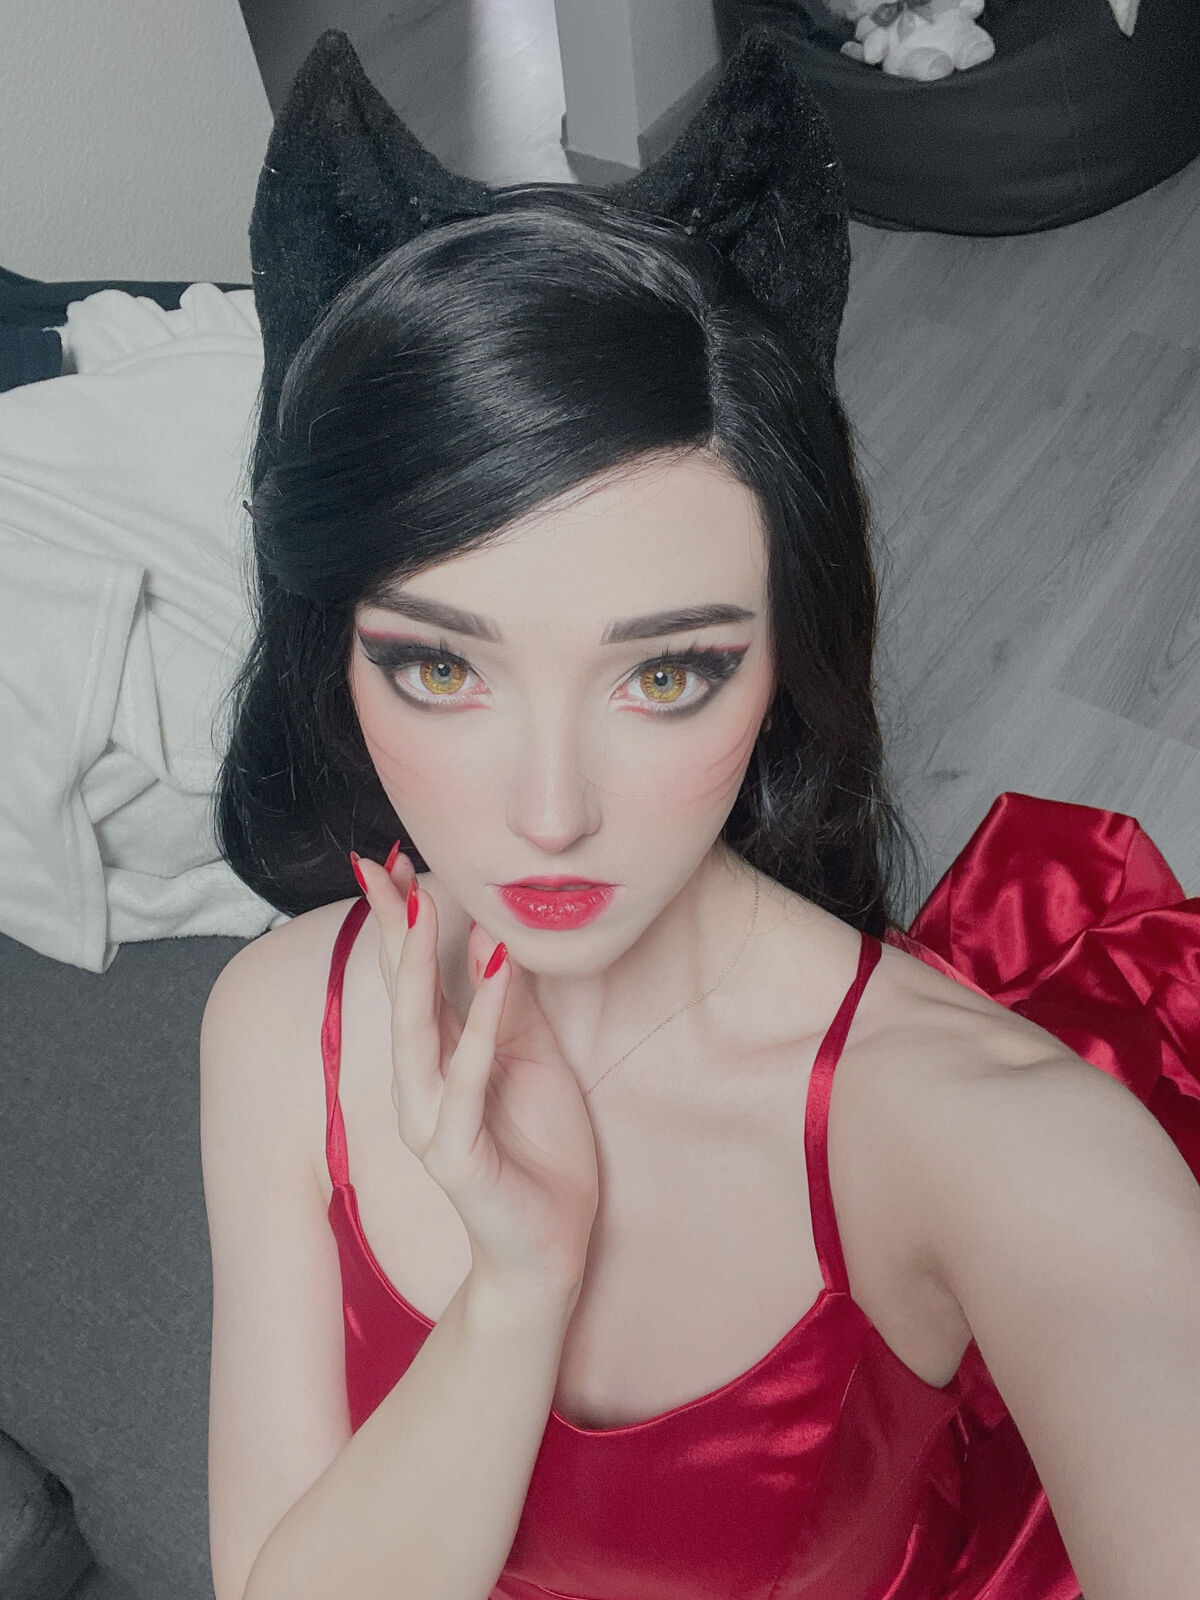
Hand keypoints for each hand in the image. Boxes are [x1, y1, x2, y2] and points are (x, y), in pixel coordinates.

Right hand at [352, 848, 599, 1308]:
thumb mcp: (530, 1059)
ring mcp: (430, 1120)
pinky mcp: (454, 1154)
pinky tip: (491, 978)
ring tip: (421, 907)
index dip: (396, 921)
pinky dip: (479, 1026)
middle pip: (399, 993)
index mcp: (439, 1058)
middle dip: (391, 930)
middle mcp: (421, 1084)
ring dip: (418, 967)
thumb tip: (491, 936)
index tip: (386, 862)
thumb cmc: (538, 1150)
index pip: (410, 977)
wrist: (547, 1248)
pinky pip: (467, 1080)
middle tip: (383, 867)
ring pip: (417, 1032)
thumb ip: (505, 1005)